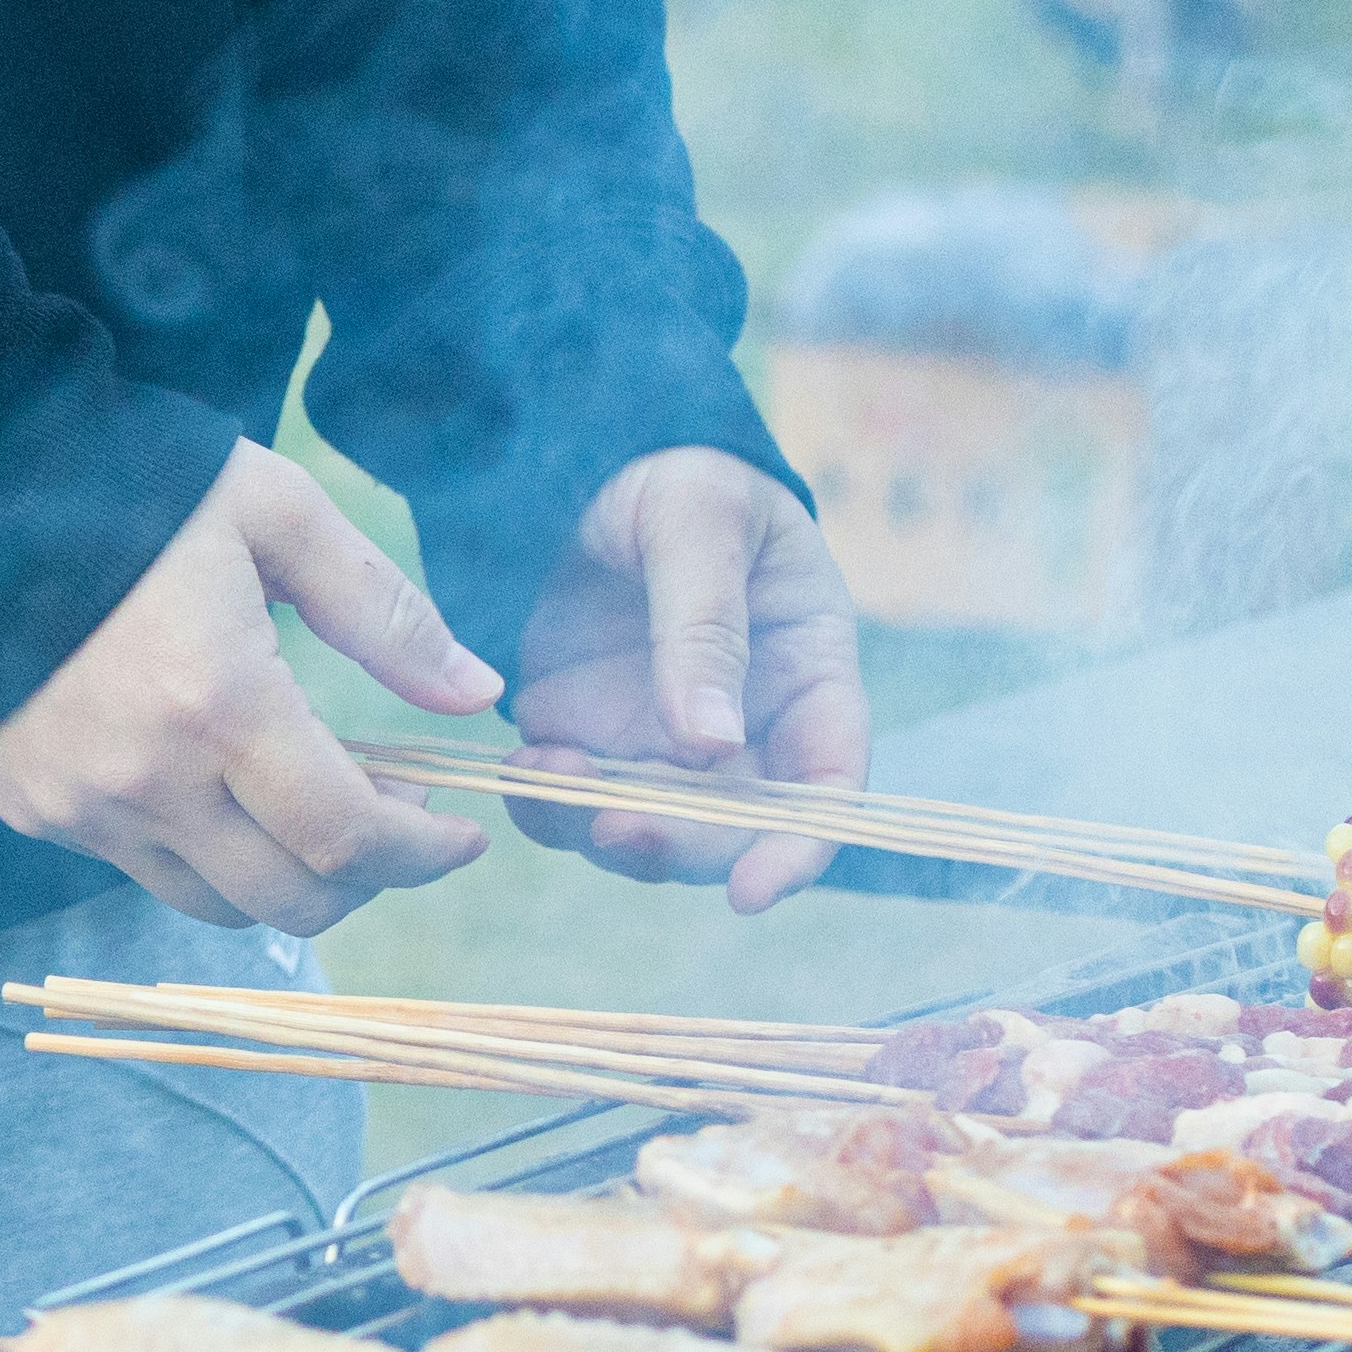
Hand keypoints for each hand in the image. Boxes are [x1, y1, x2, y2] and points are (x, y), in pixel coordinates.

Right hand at [0, 443, 503, 934]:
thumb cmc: (138, 487)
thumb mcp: (279, 516)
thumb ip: (384, 614)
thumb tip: (477, 695)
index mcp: (221, 705)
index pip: (348, 837)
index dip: (423, 854)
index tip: (460, 835)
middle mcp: (148, 781)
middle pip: (290, 899)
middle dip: (365, 877)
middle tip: (390, 812)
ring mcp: (81, 806)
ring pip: (214, 904)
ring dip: (281, 875)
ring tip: (301, 801)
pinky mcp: (31, 808)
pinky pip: (139, 868)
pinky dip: (198, 850)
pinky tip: (208, 778)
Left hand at [502, 448, 873, 914]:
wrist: (590, 459)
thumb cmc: (680, 475)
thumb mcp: (700, 524)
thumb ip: (706, 625)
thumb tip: (714, 742)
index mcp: (809, 674)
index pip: (827, 787)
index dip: (799, 849)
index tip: (748, 892)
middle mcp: (747, 728)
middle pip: (731, 829)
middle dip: (675, 845)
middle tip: (611, 827)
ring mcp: (665, 740)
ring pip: (648, 829)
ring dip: (597, 828)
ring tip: (546, 773)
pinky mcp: (593, 735)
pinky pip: (575, 800)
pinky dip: (548, 803)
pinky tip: (523, 765)